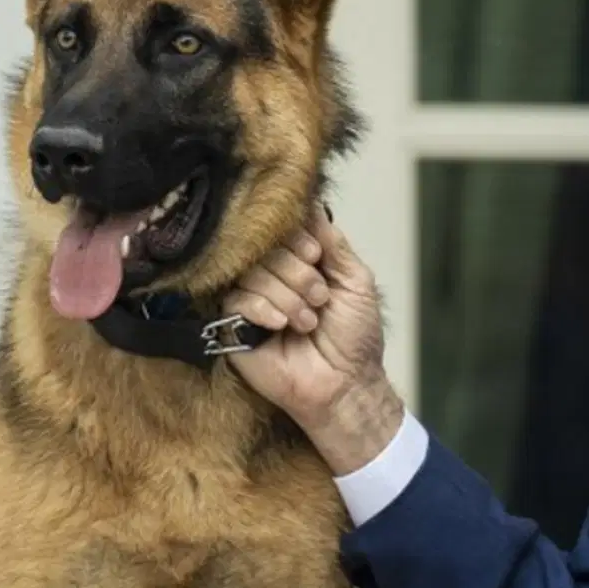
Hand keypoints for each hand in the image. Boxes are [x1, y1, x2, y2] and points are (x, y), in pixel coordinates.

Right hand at [221, 205, 402, 472]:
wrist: (344, 384)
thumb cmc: (355, 335)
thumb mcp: (356, 281)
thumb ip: (333, 242)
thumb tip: (312, 202)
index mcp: (298, 260)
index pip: (282, 227)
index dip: (297, 237)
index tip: (316, 257)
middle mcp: (271, 274)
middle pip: (264, 246)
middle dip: (298, 273)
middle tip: (320, 299)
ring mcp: (249, 299)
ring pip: (251, 272)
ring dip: (287, 296)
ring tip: (307, 322)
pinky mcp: (232, 325)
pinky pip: (235, 300)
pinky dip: (264, 310)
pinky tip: (281, 327)